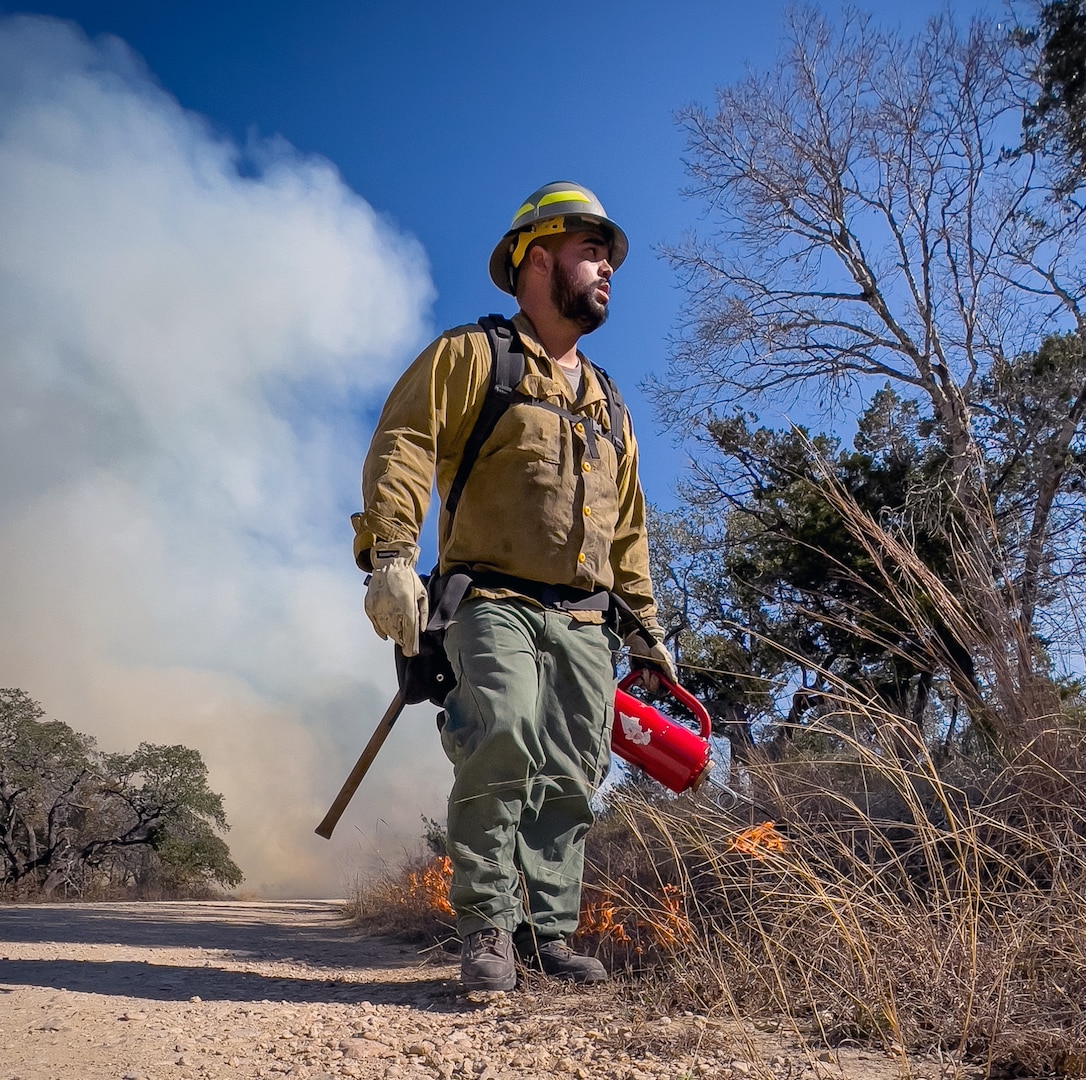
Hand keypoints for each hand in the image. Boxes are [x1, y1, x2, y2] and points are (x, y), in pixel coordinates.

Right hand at [364, 541, 427, 655]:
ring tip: (398, 638)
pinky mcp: (370, 604)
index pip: (408, 630)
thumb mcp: (422, 594)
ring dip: (392, 636)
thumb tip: (422, 630)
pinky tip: (385, 634)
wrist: (390, 564)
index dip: (410, 643)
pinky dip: (380, 630)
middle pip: (396, 632)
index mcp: (406, 605)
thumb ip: (423, 613)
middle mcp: (391, 607)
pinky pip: (374, 622)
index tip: (411, 652)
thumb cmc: (409, 579)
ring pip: (385, 628)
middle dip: (402, 641)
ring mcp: (378, 606)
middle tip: (406, 646)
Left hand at [625, 630, 677, 691]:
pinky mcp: (637, 674)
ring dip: (646, 679)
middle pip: (656, 689)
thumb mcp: (664, 657)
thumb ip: (669, 670)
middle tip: (653, 674)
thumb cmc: (654, 646)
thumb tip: (674, 682)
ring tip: (645, 669)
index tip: (663, 684)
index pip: (666, 686)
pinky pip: (638, 683)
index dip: (665, 688)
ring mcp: (646, 676)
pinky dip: (638, 680)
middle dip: (654, 682)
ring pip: (647, 687)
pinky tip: (640, 672)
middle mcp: (656, 676)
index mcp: (664, 673)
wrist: (640, 640)